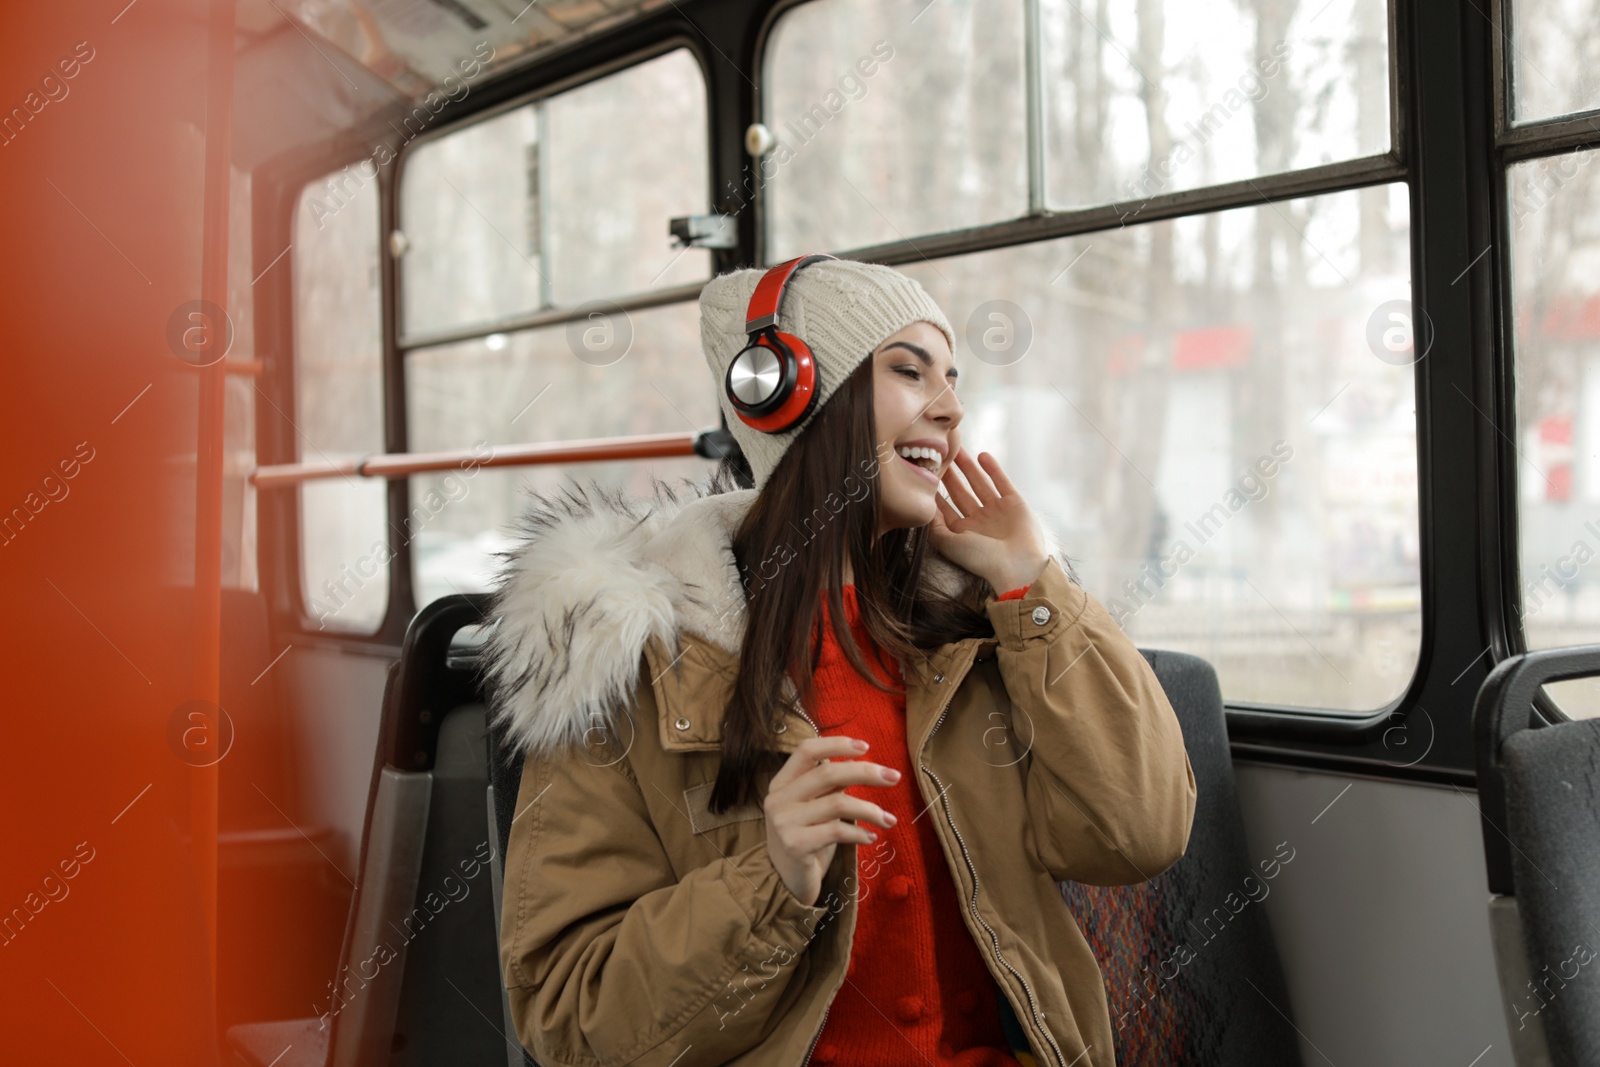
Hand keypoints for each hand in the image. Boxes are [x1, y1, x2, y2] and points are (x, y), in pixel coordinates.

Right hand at [763, 736, 899, 906]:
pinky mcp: (795, 845)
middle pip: (827, 773)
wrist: (785, 882)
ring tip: (889, 819)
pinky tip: (871, 837)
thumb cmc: (806, 839)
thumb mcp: (815, 807)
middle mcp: (778, 799)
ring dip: (871, 809)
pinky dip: (860, 832)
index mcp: (781, 783)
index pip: (806, 750)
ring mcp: (784, 822)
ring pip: (837, 803)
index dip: (836, 744)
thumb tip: (861, 762)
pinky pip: (837, 831)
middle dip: (866, 772)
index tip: (866, 747)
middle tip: (895, 777)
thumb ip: (830, 785)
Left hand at [929, 442, 1050, 592]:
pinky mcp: (1015, 504)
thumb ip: (934, 525)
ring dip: (969, 467)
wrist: (1016, 566)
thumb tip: (924, 506)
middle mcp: (979, 520)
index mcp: (963, 532)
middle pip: (961, 492)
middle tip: (940, 454)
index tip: (925, 472)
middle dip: (951, 474)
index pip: (946, 506)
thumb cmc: (980, 559)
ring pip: (980, 483)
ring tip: (958, 449)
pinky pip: (1002, 482)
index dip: (935, 490)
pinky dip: (993, 469)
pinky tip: (982, 455)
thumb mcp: (948, 543)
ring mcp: (998, 511)